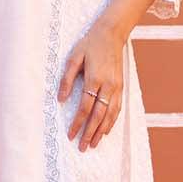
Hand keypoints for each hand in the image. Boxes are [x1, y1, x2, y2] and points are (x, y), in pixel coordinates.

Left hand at [57, 24, 125, 150]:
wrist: (112, 34)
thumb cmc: (90, 44)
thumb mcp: (74, 58)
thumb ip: (67, 79)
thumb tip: (61, 100)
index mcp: (94, 79)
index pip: (85, 107)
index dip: (77, 123)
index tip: (70, 135)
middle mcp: (108, 86)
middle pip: (99, 115)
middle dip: (89, 133)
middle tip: (82, 147)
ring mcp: (116, 87)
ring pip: (110, 115)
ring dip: (101, 131)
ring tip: (93, 144)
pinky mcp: (121, 87)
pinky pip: (117, 108)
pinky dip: (112, 121)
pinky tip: (106, 130)